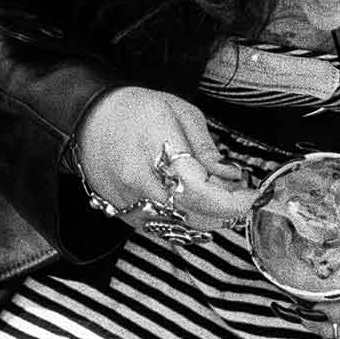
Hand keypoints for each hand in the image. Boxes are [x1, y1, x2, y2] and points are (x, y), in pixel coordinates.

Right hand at [74, 86, 255, 239]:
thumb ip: (207, 148)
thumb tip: (229, 175)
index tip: (253, 198)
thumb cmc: (131, 110)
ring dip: (208, 218)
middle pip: (193, 214)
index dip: (233, 201)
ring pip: (179, 227)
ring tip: (219, 197)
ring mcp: (129, 201)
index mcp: (156, 148)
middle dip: (226, 211)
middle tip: (241, 197)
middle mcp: (140, 179)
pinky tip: (195, 206)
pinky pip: (162, 228)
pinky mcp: (122, 213)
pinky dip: (185, 222)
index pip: (202, 190)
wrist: (86, 118)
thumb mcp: (179, 112)